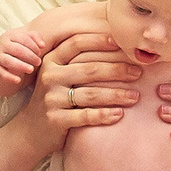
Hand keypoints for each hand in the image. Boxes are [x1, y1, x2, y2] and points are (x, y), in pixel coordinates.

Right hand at [0, 27, 46, 94]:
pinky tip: (18, 80)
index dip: (33, 45)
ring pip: (8, 61)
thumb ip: (35, 37)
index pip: (22, 38)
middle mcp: (2, 46)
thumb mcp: (27, 39)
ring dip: (20, 65)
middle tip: (38, 62)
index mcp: (10, 36)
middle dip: (29, 56)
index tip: (40, 53)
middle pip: (16, 49)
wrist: (3, 56)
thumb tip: (42, 45)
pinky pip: (2, 73)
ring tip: (31, 69)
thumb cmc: (19, 47)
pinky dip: (9, 77)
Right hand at [20, 31, 140, 156]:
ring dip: (116, 94)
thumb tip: (114, 41)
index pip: (77, 44)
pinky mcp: (55, 119)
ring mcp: (51, 99)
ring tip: (136, 97)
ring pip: (90, 94)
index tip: (121, 43)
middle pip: (89, 69)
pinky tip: (119, 115)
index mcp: (51, 60)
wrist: (31, 129)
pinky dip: (104, 115)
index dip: (100, 41)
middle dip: (117, 69)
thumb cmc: (54, 97)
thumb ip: (76, 60)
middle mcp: (49, 76)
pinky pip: (85, 116)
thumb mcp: (58, 75)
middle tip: (139, 72)